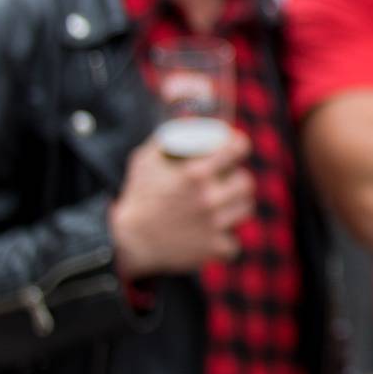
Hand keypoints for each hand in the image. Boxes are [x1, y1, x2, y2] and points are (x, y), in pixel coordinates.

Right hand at [109, 131, 253, 278]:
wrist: (126, 242)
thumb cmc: (136, 199)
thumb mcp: (144, 161)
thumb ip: (164, 141)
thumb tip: (182, 126)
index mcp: (195, 174)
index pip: (236, 150)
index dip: (239, 144)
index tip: (237, 146)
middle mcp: (209, 198)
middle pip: (246, 183)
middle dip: (237, 179)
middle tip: (229, 181)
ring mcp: (213, 225)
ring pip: (245, 209)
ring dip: (236, 206)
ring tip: (224, 205)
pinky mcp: (212, 247)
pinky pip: (232, 243)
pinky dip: (224, 241)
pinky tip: (214, 236)